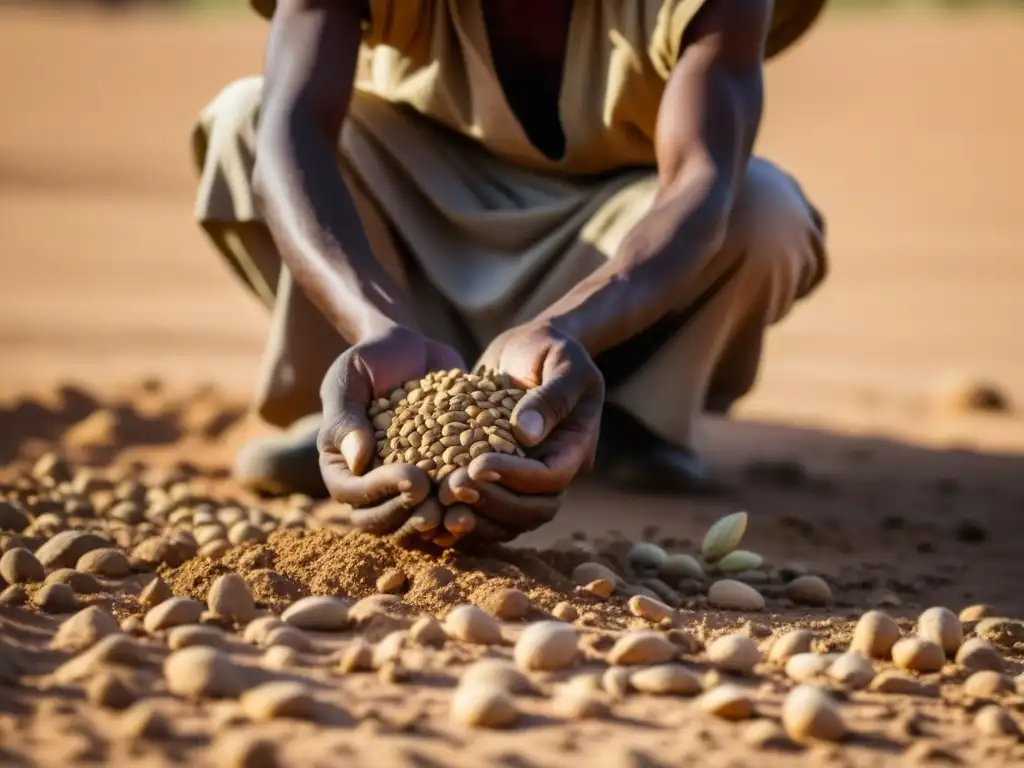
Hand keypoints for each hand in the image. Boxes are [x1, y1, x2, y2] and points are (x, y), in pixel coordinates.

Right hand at [317, 325, 465, 537]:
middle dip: (409, 517)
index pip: (352, 494)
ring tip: (460, 514)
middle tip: (438, 506)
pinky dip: (457, 515)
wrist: (411, 349)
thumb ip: (346, 416)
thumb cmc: (371, 360)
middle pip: (380, 520)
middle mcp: (369, 484)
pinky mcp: (433, 483)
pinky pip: (441, 511)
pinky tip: (480, 509)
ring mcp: (402, 488)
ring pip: (411, 525)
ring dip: (435, 526)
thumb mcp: (350, 378)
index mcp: (341, 464)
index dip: (381, 493)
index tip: (414, 478)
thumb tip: (357, 460)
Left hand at [442, 322, 604, 541]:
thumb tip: (525, 435)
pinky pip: (487, 510)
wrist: (529, 349)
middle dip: (493, 502)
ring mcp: (526, 478)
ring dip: (476, 515)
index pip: (550, 478)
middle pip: (533, 510)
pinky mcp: (500, 477)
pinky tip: (433, 503)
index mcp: (576, 446)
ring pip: (510, 520)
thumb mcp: (563, 361)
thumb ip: (550, 396)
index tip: (477, 463)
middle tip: (452, 486)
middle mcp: (553, 470)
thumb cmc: (550, 349)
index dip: (515, 477)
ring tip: (441, 498)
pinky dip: (463, 513)